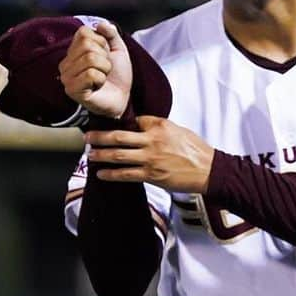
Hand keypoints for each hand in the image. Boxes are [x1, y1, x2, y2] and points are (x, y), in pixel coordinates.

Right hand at [58, 20, 131, 118]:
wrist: (122, 98)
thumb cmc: (117, 76)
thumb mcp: (118, 49)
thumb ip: (111, 34)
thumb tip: (100, 24)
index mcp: (73, 51)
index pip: (83, 32)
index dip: (101, 42)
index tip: (104, 56)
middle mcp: (66, 63)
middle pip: (87, 46)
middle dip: (104, 57)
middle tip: (104, 69)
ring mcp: (67, 77)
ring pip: (90, 59)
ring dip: (104, 69)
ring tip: (102, 78)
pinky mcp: (72, 90)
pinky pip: (90, 75)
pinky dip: (101, 80)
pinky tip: (98, 86)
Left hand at [85, 116, 214, 192]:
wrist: (209, 170)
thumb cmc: (195, 150)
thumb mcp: (178, 130)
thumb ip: (158, 127)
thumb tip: (140, 126)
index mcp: (160, 126)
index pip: (134, 120)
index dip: (119, 122)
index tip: (105, 124)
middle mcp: (152, 140)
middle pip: (119, 136)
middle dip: (100, 137)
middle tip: (86, 137)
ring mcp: (150, 158)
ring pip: (119, 155)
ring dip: (101, 155)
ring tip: (89, 154)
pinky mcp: (151, 175)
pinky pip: (126, 175)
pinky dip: (111, 174)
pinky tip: (101, 174)